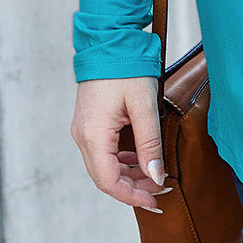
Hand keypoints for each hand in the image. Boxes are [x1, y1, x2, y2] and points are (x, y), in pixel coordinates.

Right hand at [71, 77, 170, 212]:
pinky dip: (121, 161)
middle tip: (160, 190)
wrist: (109, 41)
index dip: (133, 196)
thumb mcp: (144, 106)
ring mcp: (83, 129)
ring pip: (103, 166)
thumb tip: (156, 176)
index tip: (156, 201)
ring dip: (128, 175)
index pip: (109, 182)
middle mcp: (82, 136)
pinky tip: (140, 159)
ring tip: (154, 176)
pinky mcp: (88, 123)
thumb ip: (150, 144)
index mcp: (93, 136)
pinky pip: (103, 152)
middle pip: (104, 177)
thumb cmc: (127, 69)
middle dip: (133, 188)